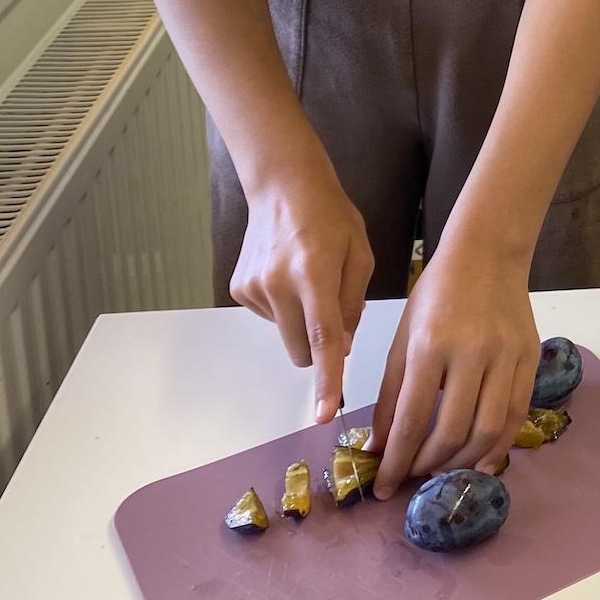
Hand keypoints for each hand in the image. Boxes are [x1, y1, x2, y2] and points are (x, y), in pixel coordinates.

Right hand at [232, 166, 372, 424]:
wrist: (282, 185)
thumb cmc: (331, 216)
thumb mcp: (360, 254)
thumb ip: (353, 304)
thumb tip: (341, 348)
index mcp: (315, 274)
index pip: (323, 338)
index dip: (327, 379)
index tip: (324, 414)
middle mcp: (278, 284)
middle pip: (300, 350)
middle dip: (318, 346)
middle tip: (329, 305)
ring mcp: (253, 288)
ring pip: (284, 334)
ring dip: (299, 319)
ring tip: (305, 276)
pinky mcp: (238, 289)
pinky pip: (269, 317)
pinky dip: (282, 306)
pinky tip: (285, 272)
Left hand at [368, 241, 539, 498]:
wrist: (487, 254)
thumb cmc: (436, 295)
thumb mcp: (402, 339)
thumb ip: (390, 394)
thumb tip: (380, 447)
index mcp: (430, 345)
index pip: (412, 418)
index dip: (396, 461)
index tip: (382, 489)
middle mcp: (471, 352)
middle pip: (452, 430)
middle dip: (427, 465)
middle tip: (412, 478)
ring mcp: (506, 355)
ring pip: (488, 429)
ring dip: (462, 461)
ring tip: (443, 471)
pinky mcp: (530, 357)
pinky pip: (517, 414)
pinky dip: (499, 445)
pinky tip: (481, 460)